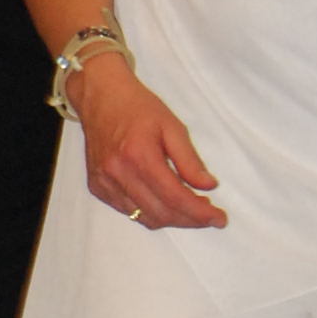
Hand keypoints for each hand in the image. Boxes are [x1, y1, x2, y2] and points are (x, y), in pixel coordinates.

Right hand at [68, 48, 224, 230]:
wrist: (100, 97)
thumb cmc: (138, 107)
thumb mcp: (172, 126)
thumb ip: (190, 160)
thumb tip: (208, 186)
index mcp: (139, 156)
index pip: (175, 197)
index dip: (200, 212)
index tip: (219, 218)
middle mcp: (118, 174)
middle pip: (161, 214)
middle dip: (190, 220)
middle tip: (208, 214)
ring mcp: (104, 183)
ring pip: (144, 218)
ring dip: (171, 219)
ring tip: (189, 208)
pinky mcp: (97, 187)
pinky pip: (128, 211)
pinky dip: (150, 212)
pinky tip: (162, 200)